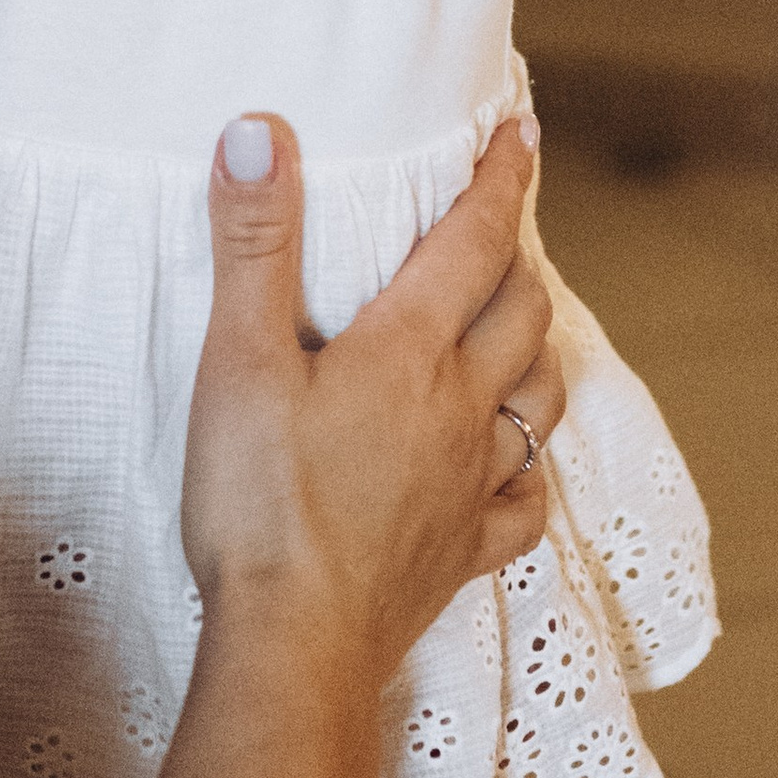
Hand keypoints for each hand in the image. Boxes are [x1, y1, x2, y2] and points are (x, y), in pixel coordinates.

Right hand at [181, 113, 558, 683]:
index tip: (521, 134)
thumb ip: (254, 244)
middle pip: (521, 312)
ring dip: (538, 350)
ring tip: (520, 326)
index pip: (475, 241)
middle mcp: (459, 409)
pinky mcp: (462, 552)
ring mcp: (470, 485)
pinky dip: (528, 472)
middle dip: (519, 257)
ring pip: (540, 399)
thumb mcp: (237, 359)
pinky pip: (523, 505)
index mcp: (409, 351)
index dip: (501, 180)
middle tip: (503, 226)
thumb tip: (259, 133)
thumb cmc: (259, 505)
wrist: (294, 644)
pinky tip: (513, 469)